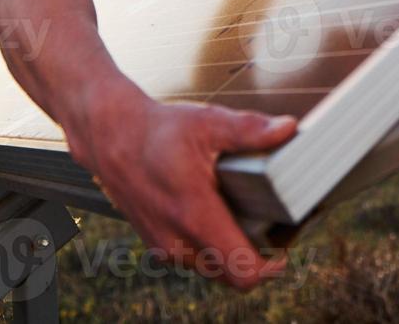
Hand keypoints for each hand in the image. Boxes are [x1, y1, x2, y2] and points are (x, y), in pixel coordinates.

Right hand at [65, 85, 298, 289]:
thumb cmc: (158, 130)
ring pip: (215, 268)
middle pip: (233, 275)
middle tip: (273, 226)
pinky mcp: (158, 244)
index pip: (243, 271)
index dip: (272, 266)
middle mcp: (178, 241)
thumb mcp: (208, 122)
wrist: (109, 136)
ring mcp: (165, 246)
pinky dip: (213, 245)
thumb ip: (250, 130)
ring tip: (250, 216)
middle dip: (258, 258)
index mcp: (195, 216)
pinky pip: (197, 257)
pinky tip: (222, 214)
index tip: (285, 245)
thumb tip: (289, 129)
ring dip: (234, 251)